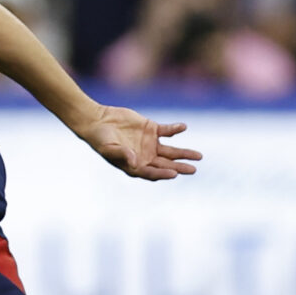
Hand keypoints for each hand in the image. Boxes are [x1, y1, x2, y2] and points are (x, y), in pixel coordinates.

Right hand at [79, 104, 199, 180]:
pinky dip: (175, 129)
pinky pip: (167, 131)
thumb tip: (135, 162)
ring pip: (171, 151)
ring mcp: (150, 144)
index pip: (152, 172)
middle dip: (180, 167)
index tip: (174, 174)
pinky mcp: (152, 129)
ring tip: (198, 156)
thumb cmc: (99, 138)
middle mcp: (145, 157)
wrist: (97, 120)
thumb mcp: (108, 148)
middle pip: (166, 164)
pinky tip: (183, 127)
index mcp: (135, 166)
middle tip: (193, 170)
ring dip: (184, 153)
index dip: (163, 174)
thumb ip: (122, 154)